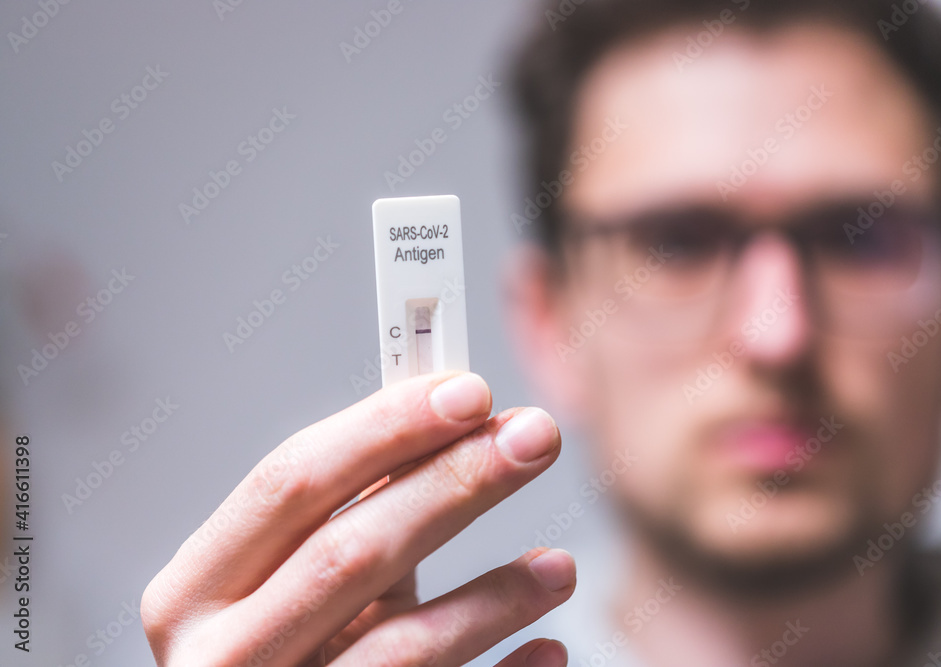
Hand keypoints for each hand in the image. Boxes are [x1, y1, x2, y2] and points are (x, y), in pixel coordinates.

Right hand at [141, 371, 574, 666]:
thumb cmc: (281, 650)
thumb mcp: (290, 581)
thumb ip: (348, 513)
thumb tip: (442, 416)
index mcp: (194, 592)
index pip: (289, 483)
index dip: (384, 427)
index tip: (470, 390)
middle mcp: (221, 658)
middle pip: (349, 551)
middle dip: (454, 484)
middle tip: (534, 437)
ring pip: (401, 648)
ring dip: (494, 597)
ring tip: (559, 568)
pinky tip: (546, 648)